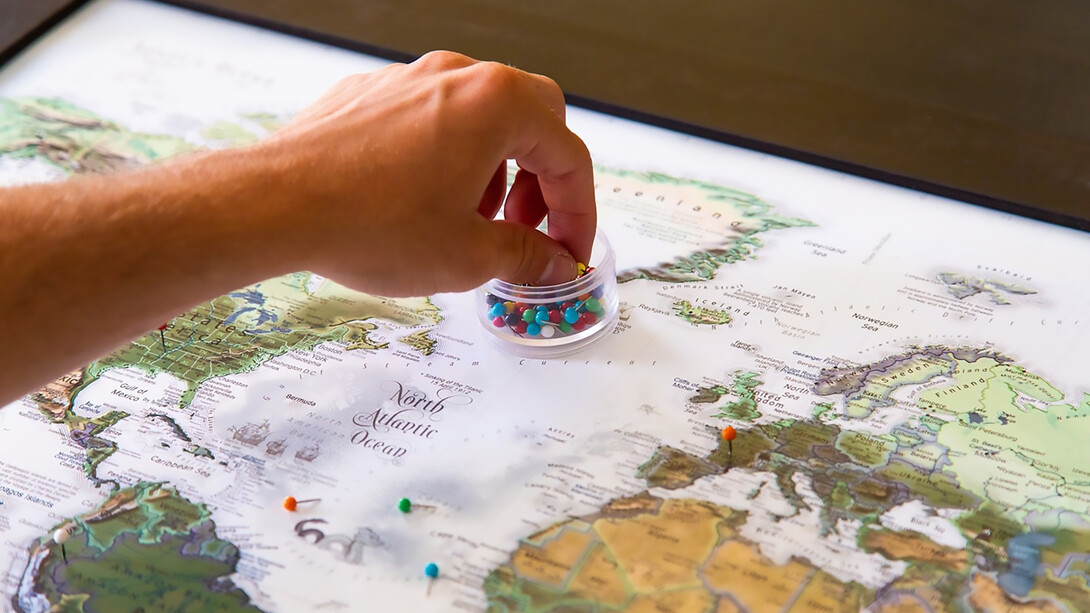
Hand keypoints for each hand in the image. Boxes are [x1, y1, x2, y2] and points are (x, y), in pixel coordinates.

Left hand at [255, 51, 595, 295]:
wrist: (273, 205)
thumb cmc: (365, 223)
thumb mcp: (467, 256)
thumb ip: (525, 256)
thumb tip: (550, 264)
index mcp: (497, 104)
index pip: (568, 156)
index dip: (579, 213)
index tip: (569, 250)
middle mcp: (457, 76)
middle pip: (535, 118)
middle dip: (541, 178)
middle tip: (526, 227)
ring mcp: (411, 78)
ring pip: (482, 115)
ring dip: (496, 167)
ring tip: (471, 219)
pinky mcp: (372, 93)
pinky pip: (432, 118)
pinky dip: (449, 156)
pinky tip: (423, 201)